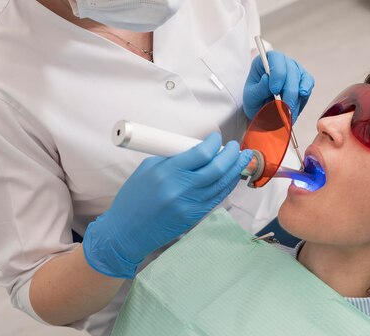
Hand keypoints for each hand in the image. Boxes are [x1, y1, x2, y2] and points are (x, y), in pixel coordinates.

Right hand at [82, 132, 252, 278]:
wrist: (126, 231)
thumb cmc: (134, 197)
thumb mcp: (148, 169)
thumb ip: (172, 159)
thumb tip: (196, 149)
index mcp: (167, 172)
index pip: (200, 153)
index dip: (213, 143)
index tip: (216, 137)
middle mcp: (181, 189)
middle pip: (216, 168)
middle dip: (230, 154)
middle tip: (235, 146)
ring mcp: (189, 205)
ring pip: (221, 183)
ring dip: (234, 169)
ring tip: (242, 158)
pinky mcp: (194, 217)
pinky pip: (216, 198)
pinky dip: (227, 185)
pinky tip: (233, 176)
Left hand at [243, 50, 314, 123]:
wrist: (260, 110)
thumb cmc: (254, 100)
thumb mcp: (250, 97)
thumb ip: (259, 89)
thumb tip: (267, 78)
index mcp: (265, 60)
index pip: (275, 58)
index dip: (277, 73)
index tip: (274, 90)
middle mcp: (282, 62)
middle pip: (291, 70)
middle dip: (289, 91)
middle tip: (284, 107)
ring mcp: (294, 69)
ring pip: (301, 78)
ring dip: (296, 97)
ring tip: (289, 112)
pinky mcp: (303, 79)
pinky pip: (309, 83)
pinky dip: (305, 94)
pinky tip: (300, 102)